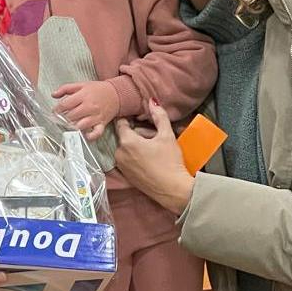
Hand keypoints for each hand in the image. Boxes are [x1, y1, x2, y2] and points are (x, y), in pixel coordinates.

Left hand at [52, 81, 120, 141]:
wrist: (116, 94)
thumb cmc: (98, 90)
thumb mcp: (81, 85)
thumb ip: (66, 89)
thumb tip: (53, 94)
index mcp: (83, 96)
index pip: (65, 104)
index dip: (57, 109)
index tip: (55, 111)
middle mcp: (89, 106)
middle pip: (71, 116)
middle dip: (63, 118)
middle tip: (61, 119)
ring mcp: (96, 116)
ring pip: (81, 125)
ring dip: (73, 127)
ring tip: (70, 125)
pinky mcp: (102, 123)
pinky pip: (97, 132)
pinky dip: (91, 136)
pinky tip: (85, 136)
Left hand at [114, 100, 195, 215]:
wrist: (172, 189)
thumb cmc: (170, 161)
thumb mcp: (167, 135)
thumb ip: (159, 116)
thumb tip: (152, 101)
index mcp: (127, 142)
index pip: (121, 123)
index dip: (130, 118)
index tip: (140, 118)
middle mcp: (119, 154)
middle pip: (126, 136)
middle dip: (139, 134)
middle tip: (155, 137)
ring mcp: (121, 166)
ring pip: (127, 148)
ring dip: (137, 146)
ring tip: (155, 150)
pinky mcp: (126, 176)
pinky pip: (128, 160)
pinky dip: (136, 157)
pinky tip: (151, 160)